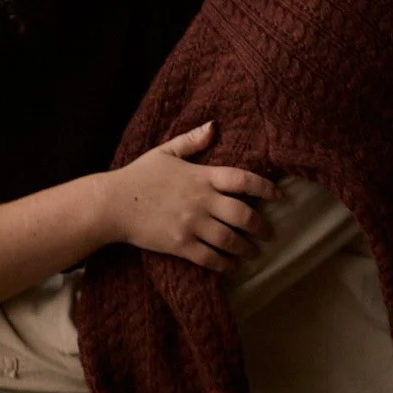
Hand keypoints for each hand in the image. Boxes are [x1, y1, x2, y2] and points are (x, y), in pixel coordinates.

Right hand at [103, 124, 277, 272]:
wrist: (114, 203)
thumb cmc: (140, 175)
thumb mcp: (166, 152)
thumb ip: (192, 140)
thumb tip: (214, 126)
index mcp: (201, 176)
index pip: (242, 180)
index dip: (265, 188)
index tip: (279, 196)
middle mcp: (202, 201)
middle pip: (242, 214)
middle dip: (260, 226)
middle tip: (269, 233)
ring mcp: (192, 224)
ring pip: (230, 239)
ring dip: (246, 248)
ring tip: (254, 252)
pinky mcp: (180, 244)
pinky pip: (210, 258)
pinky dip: (225, 264)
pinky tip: (232, 266)